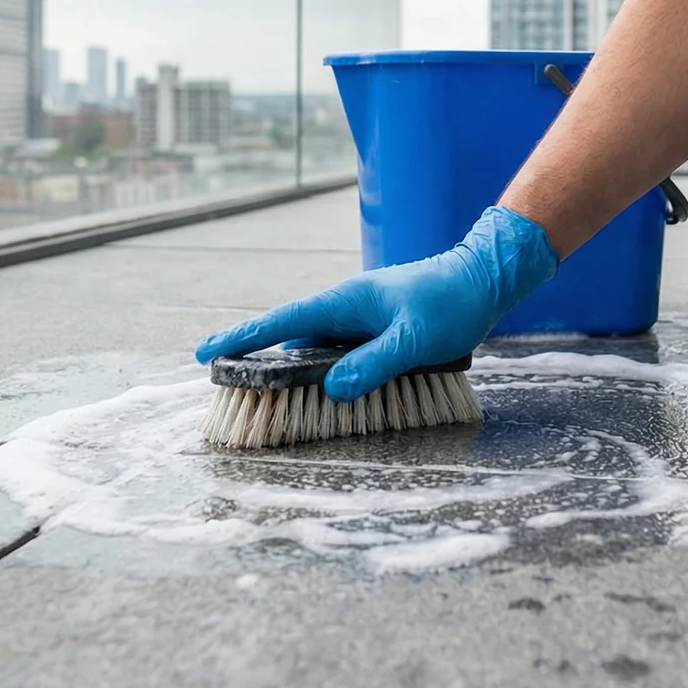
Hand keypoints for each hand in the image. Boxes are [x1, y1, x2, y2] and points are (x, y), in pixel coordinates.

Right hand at [193, 207, 556, 400]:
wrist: (482, 281)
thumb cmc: (450, 303)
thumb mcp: (414, 337)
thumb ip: (374, 362)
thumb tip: (332, 388)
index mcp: (344, 302)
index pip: (282, 322)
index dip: (243, 338)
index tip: (205, 353)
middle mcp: (343, 311)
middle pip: (288, 340)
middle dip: (256, 364)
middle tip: (223, 390)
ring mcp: (357, 323)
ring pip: (313, 353)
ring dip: (290, 376)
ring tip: (261, 405)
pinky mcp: (372, 335)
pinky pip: (336, 358)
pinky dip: (321, 377)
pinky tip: (317, 399)